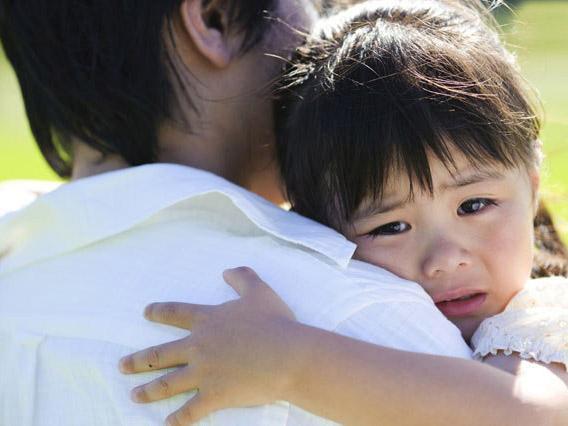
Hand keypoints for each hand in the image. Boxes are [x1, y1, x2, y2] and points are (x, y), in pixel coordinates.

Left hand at [119, 267, 298, 424]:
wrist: (288, 354)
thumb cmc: (275, 323)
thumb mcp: (259, 291)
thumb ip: (242, 277)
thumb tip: (227, 270)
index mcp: (208, 320)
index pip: (176, 313)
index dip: (159, 311)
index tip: (145, 312)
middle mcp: (199, 346)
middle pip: (160, 354)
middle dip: (138, 360)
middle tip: (122, 365)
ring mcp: (204, 372)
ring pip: (167, 383)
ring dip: (148, 390)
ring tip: (133, 395)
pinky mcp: (215, 395)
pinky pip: (191, 410)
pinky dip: (178, 419)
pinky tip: (167, 423)